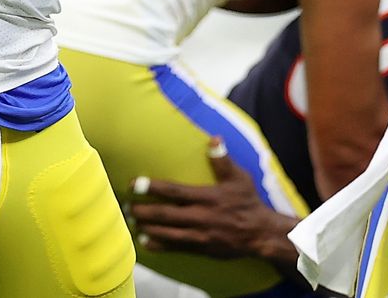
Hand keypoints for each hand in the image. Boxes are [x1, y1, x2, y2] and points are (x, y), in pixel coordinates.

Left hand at [126, 138, 300, 267]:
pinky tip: (145, 242)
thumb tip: (214, 138)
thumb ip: (223, 160)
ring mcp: (199, 235)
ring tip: (131, 221)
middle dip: (143, 211)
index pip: (173, 191)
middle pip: (165, 215)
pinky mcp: (200, 248)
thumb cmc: (248, 202)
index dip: (152, 188)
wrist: (260, 234)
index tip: (134, 184)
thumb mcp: (239, 178)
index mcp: (207, 197)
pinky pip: (175, 248)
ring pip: (166, 233)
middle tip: (126, 206)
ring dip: (147, 227)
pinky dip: (158, 245)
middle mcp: (200, 217)